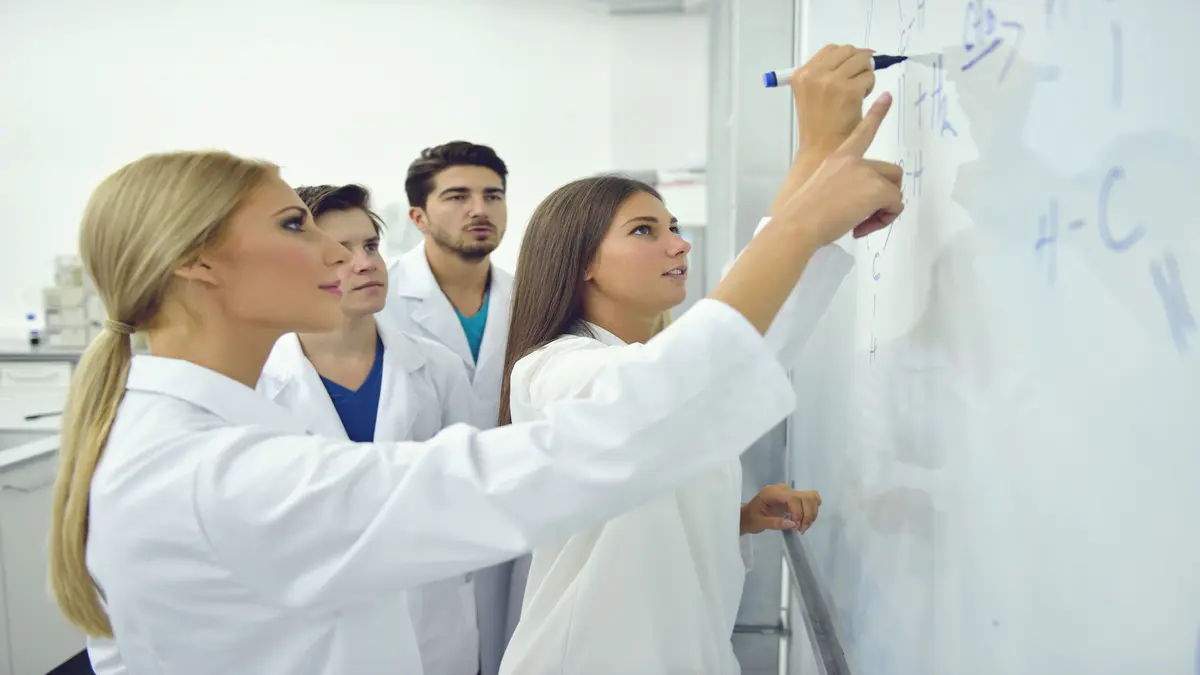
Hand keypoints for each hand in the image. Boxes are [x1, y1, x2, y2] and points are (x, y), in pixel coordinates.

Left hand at [740, 484, 821, 534]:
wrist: (747, 516)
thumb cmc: (751, 519)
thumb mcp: (759, 523)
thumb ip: (775, 523)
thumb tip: (793, 524)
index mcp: (772, 492)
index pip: (793, 498)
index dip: (798, 513)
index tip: (795, 527)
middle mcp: (783, 489)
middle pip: (806, 497)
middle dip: (807, 515)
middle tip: (800, 530)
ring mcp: (789, 491)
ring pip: (811, 497)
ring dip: (811, 513)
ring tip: (803, 527)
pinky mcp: (794, 496)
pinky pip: (810, 499)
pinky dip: (812, 510)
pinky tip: (804, 520)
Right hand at [773, 93, 902, 244]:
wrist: (798, 224)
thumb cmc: (802, 214)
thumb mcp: (821, 191)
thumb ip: (842, 188)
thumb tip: (857, 205)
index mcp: (838, 158)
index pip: (861, 132)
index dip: (876, 114)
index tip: (888, 97)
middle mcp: (853, 161)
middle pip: (890, 171)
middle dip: (886, 194)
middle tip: (866, 215)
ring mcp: (866, 173)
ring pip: (894, 190)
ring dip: (885, 208)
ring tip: (862, 223)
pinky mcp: (876, 189)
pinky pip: (895, 205)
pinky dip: (885, 219)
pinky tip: (861, 228)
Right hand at [792, 44, 876, 155]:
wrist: (821, 149)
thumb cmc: (818, 125)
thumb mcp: (810, 93)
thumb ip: (823, 74)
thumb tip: (856, 55)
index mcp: (801, 74)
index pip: (831, 49)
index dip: (846, 56)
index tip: (853, 67)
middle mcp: (814, 75)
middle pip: (848, 51)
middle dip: (857, 63)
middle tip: (857, 80)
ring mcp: (832, 82)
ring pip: (862, 61)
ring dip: (865, 74)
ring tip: (858, 92)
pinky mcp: (849, 91)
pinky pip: (869, 77)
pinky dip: (870, 86)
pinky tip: (861, 99)